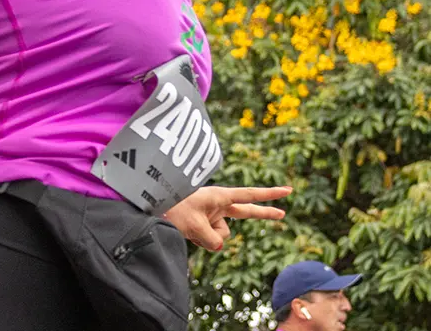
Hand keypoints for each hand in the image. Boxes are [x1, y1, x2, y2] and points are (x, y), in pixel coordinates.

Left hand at [163, 185, 291, 250]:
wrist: (148, 207)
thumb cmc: (170, 209)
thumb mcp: (193, 224)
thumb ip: (212, 239)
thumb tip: (218, 246)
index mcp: (219, 196)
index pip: (249, 195)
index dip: (270, 194)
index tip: (288, 190)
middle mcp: (217, 205)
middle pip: (245, 212)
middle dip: (263, 213)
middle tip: (283, 214)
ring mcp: (210, 215)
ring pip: (221, 237)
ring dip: (206, 237)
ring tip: (187, 225)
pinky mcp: (203, 225)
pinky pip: (210, 241)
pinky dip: (200, 241)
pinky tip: (186, 232)